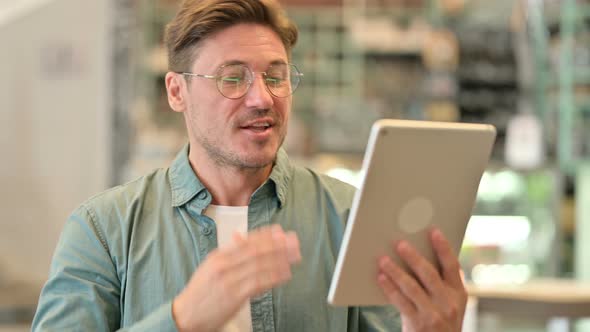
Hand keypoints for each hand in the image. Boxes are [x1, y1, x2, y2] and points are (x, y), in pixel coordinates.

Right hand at [172, 224, 300, 331]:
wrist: (185, 315)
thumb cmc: (201, 292)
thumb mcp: (211, 266)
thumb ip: (228, 251)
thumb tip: (240, 234)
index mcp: (219, 256)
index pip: (246, 241)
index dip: (266, 235)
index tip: (281, 231)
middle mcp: (224, 265)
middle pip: (256, 251)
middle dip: (277, 245)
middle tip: (294, 241)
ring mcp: (229, 280)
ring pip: (260, 265)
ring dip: (280, 259)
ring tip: (295, 256)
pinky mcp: (234, 296)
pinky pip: (258, 283)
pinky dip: (273, 276)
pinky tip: (286, 273)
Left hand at [377, 227, 466, 331]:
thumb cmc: (439, 321)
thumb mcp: (449, 303)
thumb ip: (439, 283)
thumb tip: (417, 254)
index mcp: (459, 294)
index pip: (452, 266)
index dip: (443, 247)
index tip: (433, 231)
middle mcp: (449, 303)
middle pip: (429, 274)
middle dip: (413, 257)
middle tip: (400, 243)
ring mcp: (434, 315)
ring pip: (412, 287)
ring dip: (395, 271)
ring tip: (383, 259)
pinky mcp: (418, 324)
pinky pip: (400, 302)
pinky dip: (389, 288)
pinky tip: (381, 277)